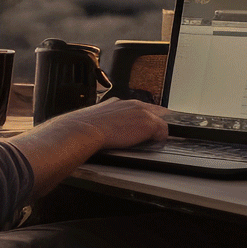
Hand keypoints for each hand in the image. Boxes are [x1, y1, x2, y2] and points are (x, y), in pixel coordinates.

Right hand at [45, 98, 169, 149]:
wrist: (85, 129)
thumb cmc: (84, 127)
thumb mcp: (95, 119)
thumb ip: (103, 119)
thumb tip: (101, 128)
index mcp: (119, 102)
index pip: (140, 107)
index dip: (144, 117)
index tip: (143, 127)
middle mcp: (132, 104)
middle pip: (155, 110)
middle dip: (155, 121)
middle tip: (153, 135)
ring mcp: (142, 112)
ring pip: (160, 120)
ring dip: (157, 131)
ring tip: (152, 141)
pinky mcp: (148, 123)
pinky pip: (162, 132)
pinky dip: (159, 139)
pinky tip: (152, 145)